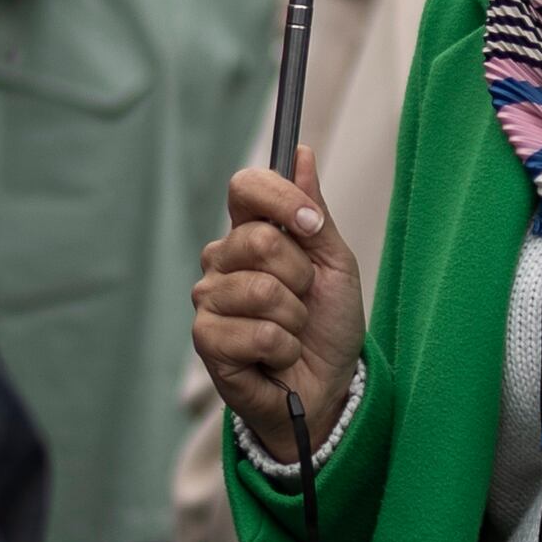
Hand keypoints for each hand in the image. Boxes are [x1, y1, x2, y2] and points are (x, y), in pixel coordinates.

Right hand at [194, 152, 366, 448]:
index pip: (245, 187)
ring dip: (294, 318)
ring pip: (261, 290)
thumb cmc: (328, 325)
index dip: (281, 199)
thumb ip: (315, 213)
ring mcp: (210, 300)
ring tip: (291, 332)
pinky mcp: (206, 340)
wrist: (327, 387)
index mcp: (249, 234)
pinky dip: (282, 348)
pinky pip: (257, 332)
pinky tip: (276, 357)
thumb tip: (301, 154)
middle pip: (258, 239)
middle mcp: (222, 261)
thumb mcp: (335, 264)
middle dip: (300, 275)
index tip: (313, 225)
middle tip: (303, 299)